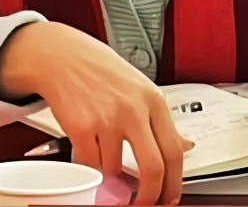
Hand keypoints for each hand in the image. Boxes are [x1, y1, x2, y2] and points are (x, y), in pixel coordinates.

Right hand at [0, 22, 191, 205]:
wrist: (62, 55)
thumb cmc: (100, 70)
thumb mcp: (140, 88)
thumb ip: (160, 120)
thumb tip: (185, 145)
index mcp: (154, 100)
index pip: (174, 151)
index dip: (173, 182)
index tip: (168, 197)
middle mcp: (134, 110)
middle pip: (153, 168)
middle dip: (149, 195)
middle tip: (143, 203)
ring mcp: (108, 119)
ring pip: (116, 170)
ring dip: (110, 174)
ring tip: (104, 153)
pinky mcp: (82, 127)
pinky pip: (90, 164)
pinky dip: (90, 165)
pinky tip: (89, 148)